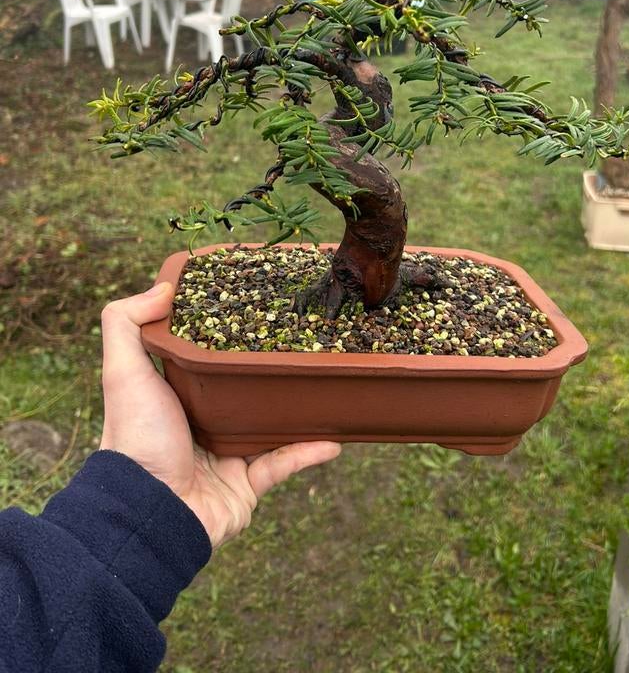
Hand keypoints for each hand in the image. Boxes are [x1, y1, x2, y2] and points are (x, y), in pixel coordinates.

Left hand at [99, 282, 340, 546]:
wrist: (148, 511)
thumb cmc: (136, 437)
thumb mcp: (123, 372)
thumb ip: (126, 323)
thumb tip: (163, 287)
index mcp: (178, 396)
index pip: (208, 358)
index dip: (227, 334)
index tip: (256, 308)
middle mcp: (203, 423)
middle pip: (245, 391)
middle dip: (271, 373)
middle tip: (302, 344)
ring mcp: (227, 455)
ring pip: (271, 426)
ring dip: (298, 411)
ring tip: (324, 385)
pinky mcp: (247, 485)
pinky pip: (285, 464)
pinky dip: (309, 452)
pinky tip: (334, 439)